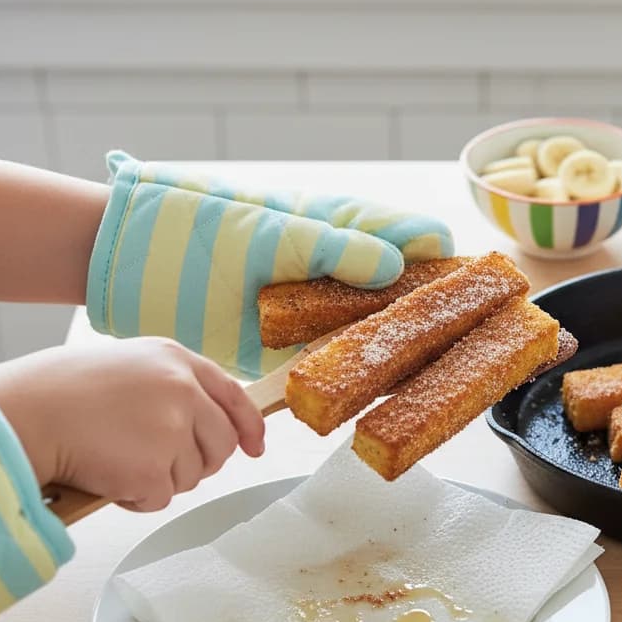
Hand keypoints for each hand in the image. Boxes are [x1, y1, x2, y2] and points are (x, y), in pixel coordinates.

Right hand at [0, 338, 264, 511]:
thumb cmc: (67, 392)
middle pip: (221, 443)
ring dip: (160, 478)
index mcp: (178, 360)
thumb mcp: (133, 366)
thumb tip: (208, 421)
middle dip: (201, 462)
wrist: (28, 413)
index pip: (234, 395)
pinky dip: (136, 498)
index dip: (249, 425)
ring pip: (193, 474)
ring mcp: (172, 429)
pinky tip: (108, 476)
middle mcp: (184, 390)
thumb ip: (174, 386)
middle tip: (161, 464)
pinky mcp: (154, 468)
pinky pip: (162, 498)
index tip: (255, 446)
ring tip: (118, 458)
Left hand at [88, 152, 455, 377]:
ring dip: (412, 353)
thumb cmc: (204, 232)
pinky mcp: (300, 352)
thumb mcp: (275, 233)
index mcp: (345, 227)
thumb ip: (338, 247)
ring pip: (385, 336)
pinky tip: (392, 393)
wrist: (138, 269)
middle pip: (413, 293)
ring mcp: (324, 313)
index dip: (452, 263)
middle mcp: (345, 270)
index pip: (419, 239)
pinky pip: (346, 369)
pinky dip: (369, 381)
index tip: (482, 292)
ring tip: (449, 372)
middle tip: (481, 341)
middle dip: (445, 317)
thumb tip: (397, 264)